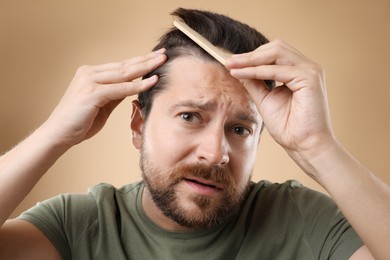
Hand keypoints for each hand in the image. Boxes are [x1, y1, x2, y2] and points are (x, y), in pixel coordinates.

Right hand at [44, 49, 166, 147]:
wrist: (58, 134)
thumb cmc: (79, 122)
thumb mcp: (102, 104)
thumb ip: (115, 94)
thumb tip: (132, 87)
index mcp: (90, 74)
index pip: (121, 65)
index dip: (139, 61)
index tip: (155, 57)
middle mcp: (89, 73)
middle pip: (124, 65)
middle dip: (146, 60)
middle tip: (164, 54)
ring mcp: (89, 81)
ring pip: (124, 73)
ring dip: (145, 67)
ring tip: (162, 62)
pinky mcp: (92, 92)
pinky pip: (121, 88)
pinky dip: (138, 85)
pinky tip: (152, 81)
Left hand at [226, 40, 333, 159]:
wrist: (304, 145)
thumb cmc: (288, 127)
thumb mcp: (265, 99)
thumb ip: (254, 83)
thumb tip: (238, 69)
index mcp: (298, 71)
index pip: (273, 54)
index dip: (251, 56)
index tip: (229, 63)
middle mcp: (306, 67)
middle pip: (275, 47)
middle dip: (250, 54)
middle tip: (228, 62)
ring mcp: (310, 71)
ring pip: (276, 53)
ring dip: (251, 59)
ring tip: (232, 66)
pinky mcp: (310, 78)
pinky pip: (278, 69)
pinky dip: (257, 71)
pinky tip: (241, 74)